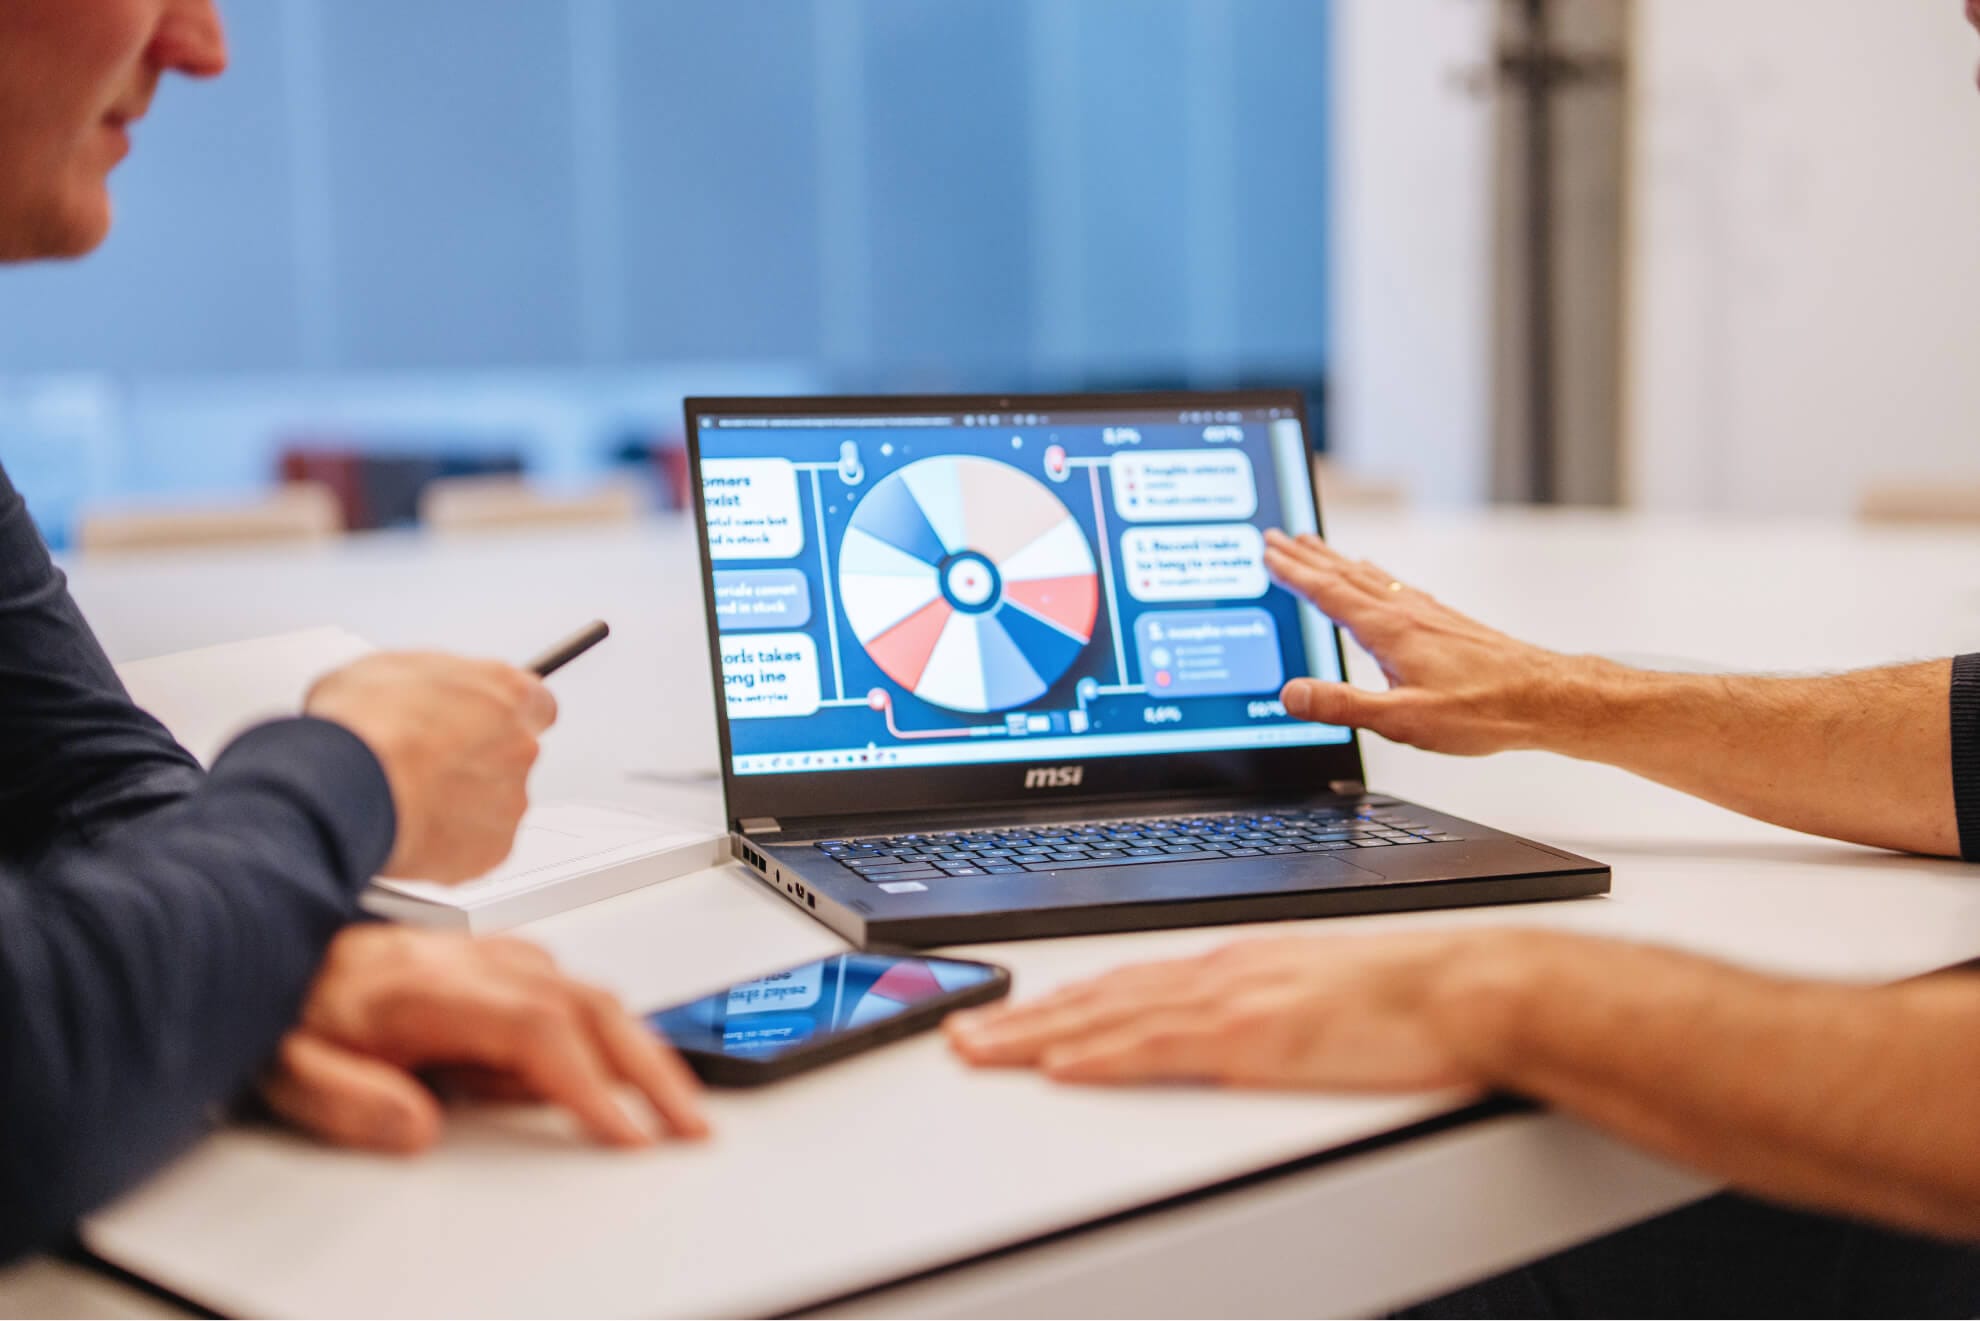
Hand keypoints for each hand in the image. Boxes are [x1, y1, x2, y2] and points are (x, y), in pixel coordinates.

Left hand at [259, 925, 708, 1151]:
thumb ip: (350, 1102)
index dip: (589, 1084)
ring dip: (641, 1046)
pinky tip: (621, 1057)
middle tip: (688, 1124)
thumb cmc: (275, 1008)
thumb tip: (419, 1131)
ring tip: (675, 1101)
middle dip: (650, 1067)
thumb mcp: (285, 1070)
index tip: (626, 1134)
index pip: (537, 1030)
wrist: (256, 936)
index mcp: (425, 987)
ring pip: (587, 991)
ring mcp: (483, 956)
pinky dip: (610, 1024)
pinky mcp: (488, 961)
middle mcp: (467, 963)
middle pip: (587, 1004)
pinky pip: (568, 986)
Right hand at [305, 652, 555, 879]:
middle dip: (475, 762)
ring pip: (494, 803)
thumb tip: (426, 690)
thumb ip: (435, 682)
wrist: (346, 785)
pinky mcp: (494, 847)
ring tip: (409, 800)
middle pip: (511, 756)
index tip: (480, 723)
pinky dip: (450, 843)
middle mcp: (519, 745)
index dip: (501, 716)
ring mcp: (510, 799)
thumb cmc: (365, 723)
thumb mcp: (389, 668)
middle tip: (428, 766)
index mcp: (505, 693)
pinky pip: (477, 846)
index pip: (536, 705)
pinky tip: (412, 829)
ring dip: (462, 804)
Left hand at [947, 930, 1551, 1090]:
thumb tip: (1220, 1031)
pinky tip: (1061, 1065)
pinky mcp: (1254, 1035)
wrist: (1467, 986)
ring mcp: (1233, 999)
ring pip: (1110, 1016)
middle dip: (1023, 1017)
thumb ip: (1259, 1007)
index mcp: (1232, 964)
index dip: (1056, 1001)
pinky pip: (1161, 1046)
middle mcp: (1219, 971)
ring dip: (1037, 1034)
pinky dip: (1105, 1054)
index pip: (1122, 983)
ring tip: (981, 1049)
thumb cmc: (1409, 995)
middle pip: (1098, 995)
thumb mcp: (1312, 993)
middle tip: (961, 1032)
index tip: (1006, 1014)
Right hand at [1262, 529, 1599, 755]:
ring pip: (1369, 577)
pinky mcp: (1444, 621)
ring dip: (1335, 560)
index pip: (1328, 593)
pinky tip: (1374, 577)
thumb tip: (1293, 694)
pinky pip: (1394, 586)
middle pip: (1344, 574)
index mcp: (1388, 630)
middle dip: (1306, 555)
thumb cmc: (1482, 709)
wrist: (1543, 698)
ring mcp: (1427, 613)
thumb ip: (1343, 706)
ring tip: (1314, 546)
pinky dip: (1370, 574)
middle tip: (1278, 536)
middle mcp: (1405, 612)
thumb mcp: (1402, 719)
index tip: (1267, 551)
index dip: (1293, 572)